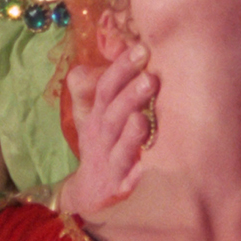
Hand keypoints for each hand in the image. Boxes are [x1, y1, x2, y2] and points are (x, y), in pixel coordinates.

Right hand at [60, 44, 156, 213]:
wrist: (90, 193)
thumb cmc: (103, 142)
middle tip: (150, 77)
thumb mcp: (95, 113)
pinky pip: (128, 183)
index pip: (106, 88)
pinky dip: (136, 176)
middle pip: (112, 115)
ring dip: (131, 134)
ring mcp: (110, 164)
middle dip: (130, 95)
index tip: (142, 49)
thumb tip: (116, 46)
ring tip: (143, 117)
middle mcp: (102, 137)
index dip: (121, 69)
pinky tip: (148, 167)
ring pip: (119, 149)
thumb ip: (101, 83)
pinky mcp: (119, 189)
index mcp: (97, 116)